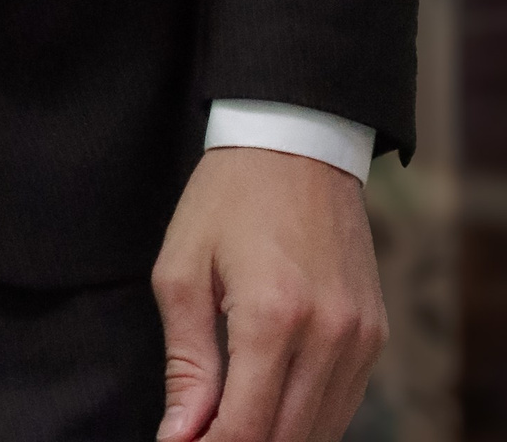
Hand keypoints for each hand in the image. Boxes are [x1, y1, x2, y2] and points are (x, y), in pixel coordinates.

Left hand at [150, 147, 385, 441]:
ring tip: (231, 419)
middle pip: (285, 439)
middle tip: (202, 434)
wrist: (296, 141)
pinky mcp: (375, 335)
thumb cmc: (228, 198)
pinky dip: (307, 418)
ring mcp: (360, 338)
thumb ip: (186, 362)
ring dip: (275, 436)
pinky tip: (272, 403)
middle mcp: (328, 334)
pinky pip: (343, 405)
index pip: (245, 429)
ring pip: (320, 431)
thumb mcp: (182, 269)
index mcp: (273, 315)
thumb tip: (178, 437)